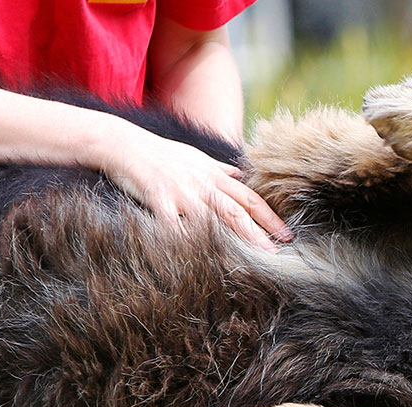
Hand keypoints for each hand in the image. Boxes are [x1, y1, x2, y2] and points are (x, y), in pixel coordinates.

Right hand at [98, 127, 290, 250]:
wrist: (125, 144)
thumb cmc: (161, 153)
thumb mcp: (196, 157)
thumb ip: (220, 170)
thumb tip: (241, 175)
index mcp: (214, 175)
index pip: (249, 197)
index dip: (269, 216)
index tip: (286, 233)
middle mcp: (203, 184)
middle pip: (238, 210)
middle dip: (260, 231)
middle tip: (279, 251)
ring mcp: (182, 192)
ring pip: (214, 217)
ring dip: (235, 237)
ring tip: (252, 256)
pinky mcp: (160, 199)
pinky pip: (176, 224)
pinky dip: (187, 239)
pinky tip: (198, 256)